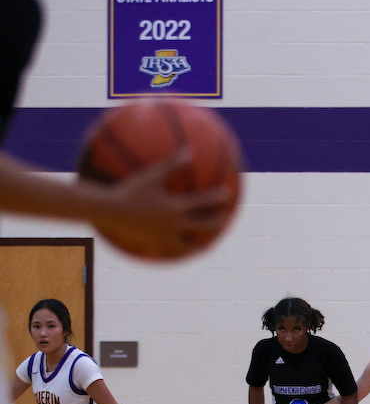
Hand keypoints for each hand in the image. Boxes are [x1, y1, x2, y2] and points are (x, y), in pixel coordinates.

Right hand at [96, 151, 234, 253]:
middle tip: (227, 220)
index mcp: (175, 208)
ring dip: (200, 244)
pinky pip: (168, 252)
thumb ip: (171, 164)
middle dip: (218, 223)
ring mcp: (164, 238)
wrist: (108, 213)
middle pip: (204, 226)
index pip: (203, 203)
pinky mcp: (153, 246)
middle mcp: (174, 226)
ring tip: (207, 244)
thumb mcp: (150, 176)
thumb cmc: (127, 191)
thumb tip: (190, 150)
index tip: (228, 194)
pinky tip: (176, 253)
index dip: (217, 198)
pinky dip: (176, 253)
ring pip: (188, 245)